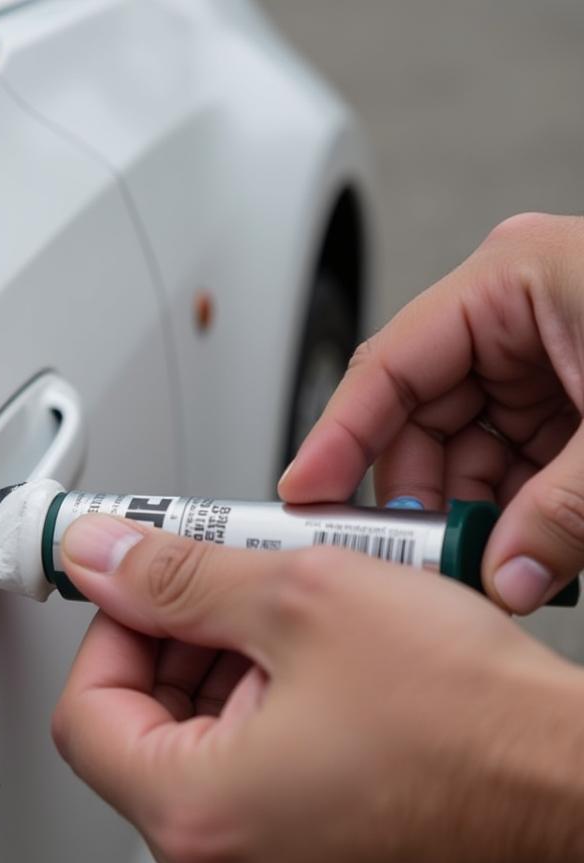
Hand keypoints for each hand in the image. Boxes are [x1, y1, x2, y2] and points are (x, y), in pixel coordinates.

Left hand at [52, 515, 583, 862]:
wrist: (578, 789)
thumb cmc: (473, 717)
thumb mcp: (300, 599)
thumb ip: (175, 576)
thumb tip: (99, 558)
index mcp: (199, 820)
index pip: (85, 713)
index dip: (113, 631)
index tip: (145, 589)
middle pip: (140, 735)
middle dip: (177, 647)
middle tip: (227, 588)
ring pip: (196, 758)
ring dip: (224, 677)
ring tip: (289, 625)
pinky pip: (247, 787)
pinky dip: (262, 720)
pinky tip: (314, 672)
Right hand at [279, 213, 583, 613]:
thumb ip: (562, 516)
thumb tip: (506, 580)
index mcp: (513, 281)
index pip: (388, 366)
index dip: (337, 438)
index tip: (306, 498)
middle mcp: (518, 311)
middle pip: (422, 414)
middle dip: (422, 495)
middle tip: (416, 561)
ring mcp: (545, 351)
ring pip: (468, 445)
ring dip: (474, 512)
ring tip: (487, 566)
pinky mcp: (572, 390)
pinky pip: (515, 456)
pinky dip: (517, 507)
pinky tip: (526, 549)